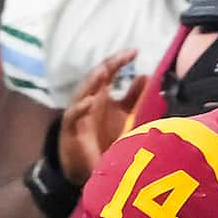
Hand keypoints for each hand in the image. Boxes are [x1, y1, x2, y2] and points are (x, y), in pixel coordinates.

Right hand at [57, 50, 138, 180]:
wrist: (84, 165)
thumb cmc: (103, 137)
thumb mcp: (123, 116)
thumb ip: (134, 97)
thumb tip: (146, 76)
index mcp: (101, 93)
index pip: (109, 70)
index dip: (120, 59)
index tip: (135, 51)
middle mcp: (89, 98)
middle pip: (96, 76)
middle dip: (108, 65)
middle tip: (122, 57)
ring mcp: (79, 113)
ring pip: (82, 91)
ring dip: (92, 81)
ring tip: (104, 71)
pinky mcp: (71, 129)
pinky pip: (73, 115)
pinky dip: (80, 107)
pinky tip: (90, 101)